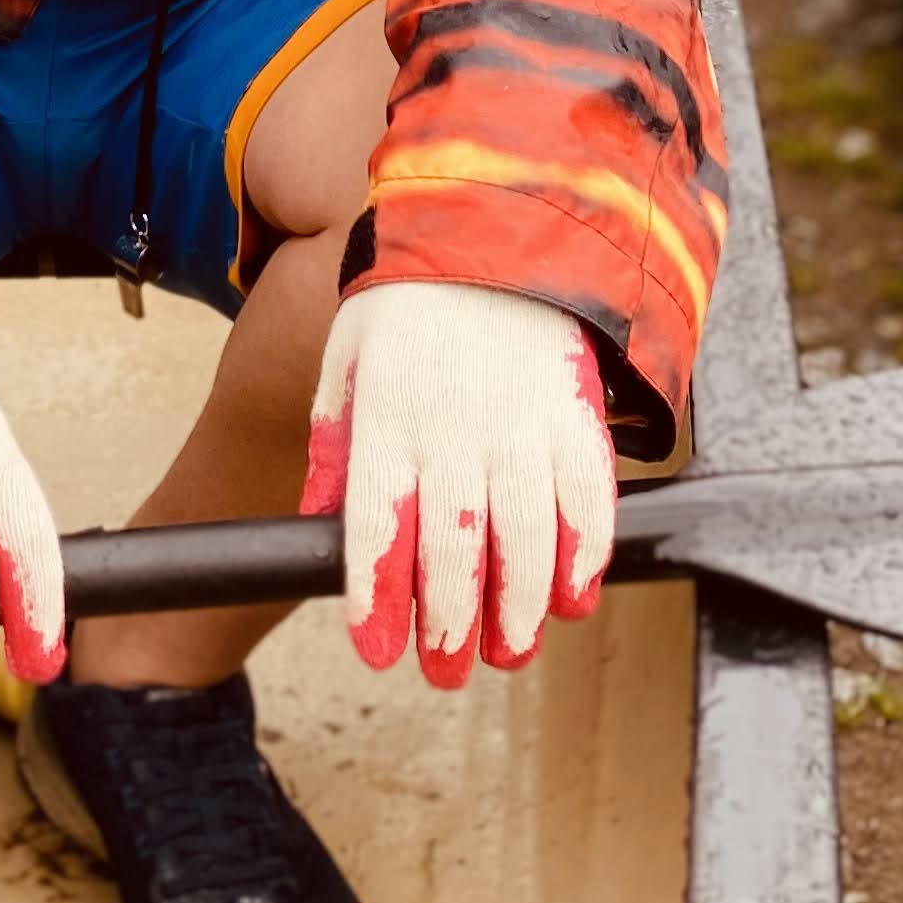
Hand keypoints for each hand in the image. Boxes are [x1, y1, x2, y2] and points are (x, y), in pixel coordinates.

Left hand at [301, 284, 615, 683]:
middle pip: (454, 549)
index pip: (378, 526)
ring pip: (525, 539)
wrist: (495, 229)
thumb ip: (333, 445)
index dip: (379, 597)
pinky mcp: (576, 415)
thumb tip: (313, 523)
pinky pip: (588, 501)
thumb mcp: (345, 360)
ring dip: (517, 608)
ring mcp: (523, 423)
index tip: (379, 649)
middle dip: (450, 623)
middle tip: (446, 672)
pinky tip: (572, 598)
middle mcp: (456, 427)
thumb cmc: (408, 303)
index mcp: (388, 416)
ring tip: (507, 652)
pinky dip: (584, 558)